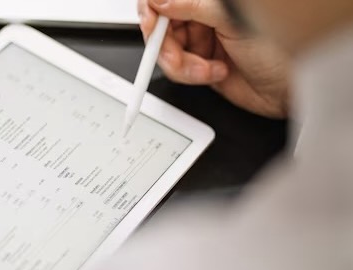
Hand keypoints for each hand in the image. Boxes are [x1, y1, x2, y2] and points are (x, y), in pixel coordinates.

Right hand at [139, 0, 290, 117]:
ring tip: (205, 68)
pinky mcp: (198, 66)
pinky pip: (177, 70)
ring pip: (165, 51)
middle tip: (174, 54)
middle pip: (161, 25)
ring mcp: (200, 42)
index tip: (152, 22)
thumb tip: (159, 0)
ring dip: (182, 64)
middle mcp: (203, 17)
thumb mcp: (231, 19)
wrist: (289, 89)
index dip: (154, 9)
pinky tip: (214, 72)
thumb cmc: (278, 49)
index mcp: (211, 1)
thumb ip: (193, 5)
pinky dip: (191, 74)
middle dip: (166, 44)